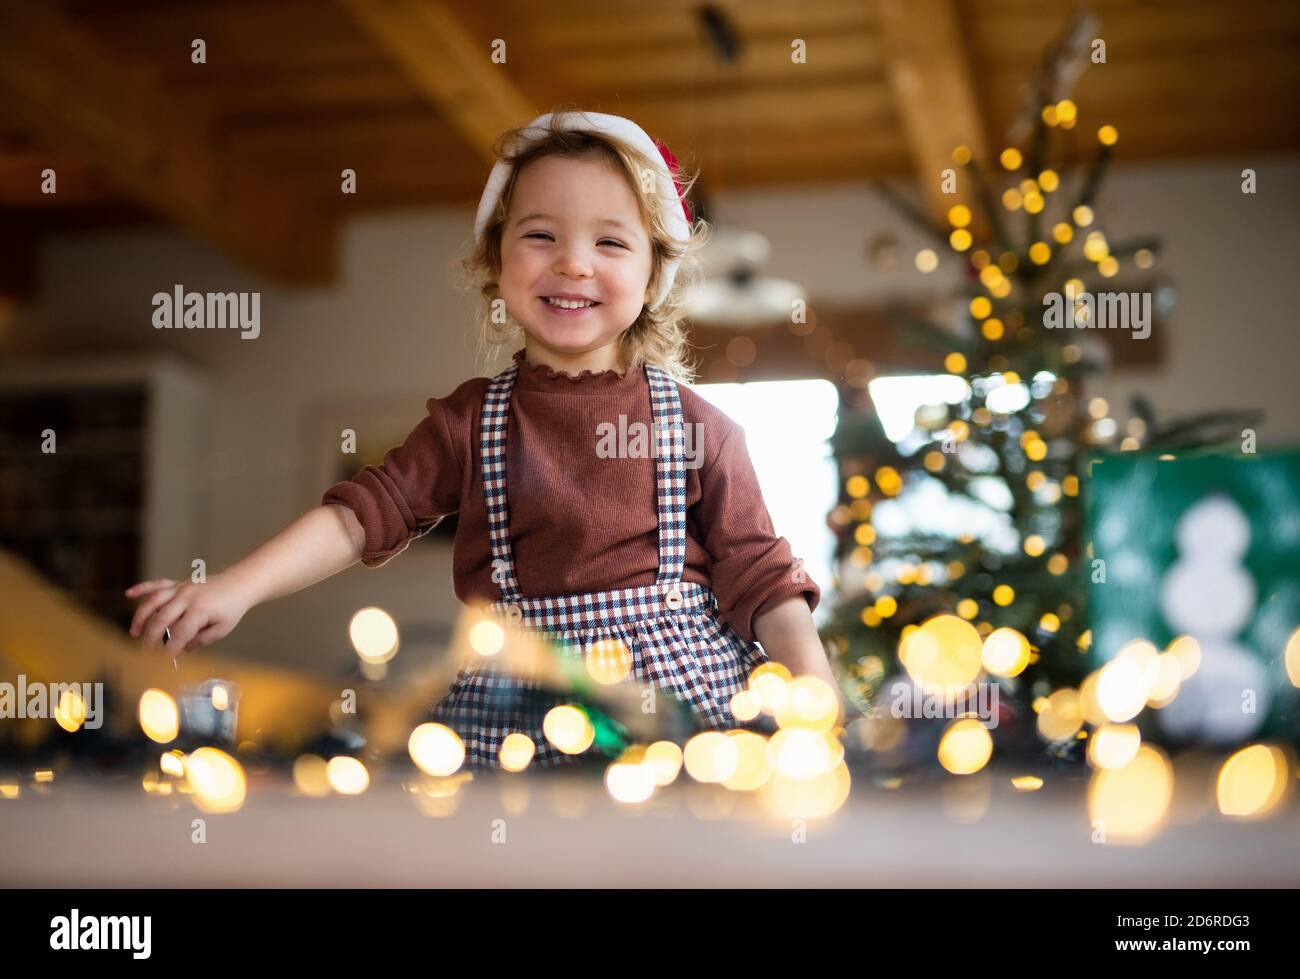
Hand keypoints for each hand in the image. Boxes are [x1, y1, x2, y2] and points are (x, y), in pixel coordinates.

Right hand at [125, 574, 251, 660]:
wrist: (240, 584)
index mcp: (200, 610)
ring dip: (141, 616)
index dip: (172, 648)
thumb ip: (201, 640)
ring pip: (155, 600)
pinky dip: (142, 588)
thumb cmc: (231, 608)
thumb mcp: (221, 629)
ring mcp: (181, 588)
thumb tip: (181, 651)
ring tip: (134, 632)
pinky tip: (129, 594)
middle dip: (152, 636)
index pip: (181, 633)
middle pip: (163, 618)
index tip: (165, 659)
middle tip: (147, 649)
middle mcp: (188, 597)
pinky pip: (158, 584)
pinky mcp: (179, 583)